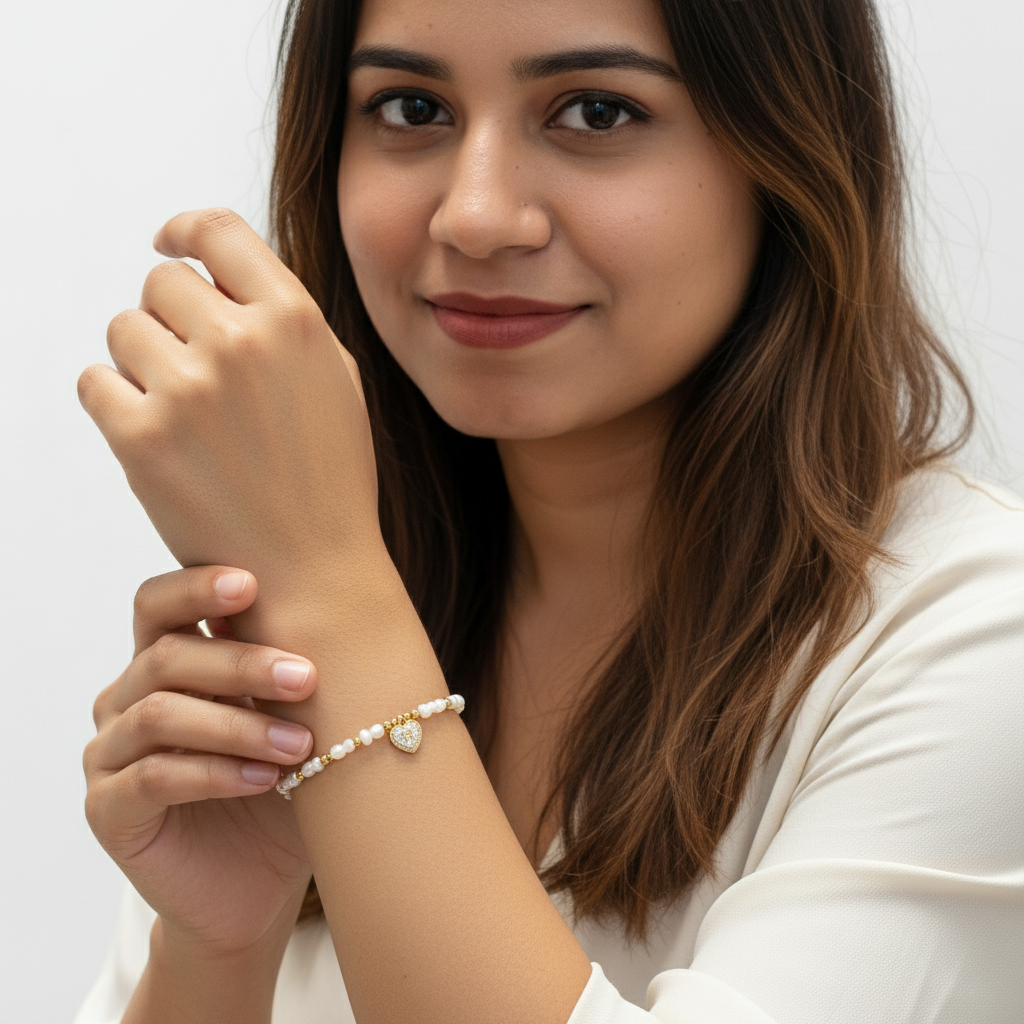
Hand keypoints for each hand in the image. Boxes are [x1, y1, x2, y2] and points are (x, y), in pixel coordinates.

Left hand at [77, 208, 383, 605]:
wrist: (314, 570)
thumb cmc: (329, 477)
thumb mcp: (336, 378)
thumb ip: (283, 317)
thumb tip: (218, 274)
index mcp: (294, 320)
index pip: (218, 231)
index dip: (185, 231)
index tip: (169, 245)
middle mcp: (240, 343)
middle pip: (160, 282)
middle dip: (170, 318)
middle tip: (192, 368)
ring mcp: (187, 389)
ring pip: (123, 329)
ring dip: (142, 361)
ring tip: (181, 412)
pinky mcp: (140, 438)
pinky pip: (94, 382)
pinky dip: (114, 402)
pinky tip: (154, 433)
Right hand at [83, 565, 317, 954]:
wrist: (259, 887)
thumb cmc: (283, 787)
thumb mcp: (293, 721)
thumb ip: (289, 673)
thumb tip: (328, 612)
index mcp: (165, 664)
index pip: (157, 605)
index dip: (196, 588)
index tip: (251, 585)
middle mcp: (126, 700)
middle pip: (165, 656)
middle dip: (242, 663)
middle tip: (306, 677)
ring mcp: (110, 755)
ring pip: (160, 714)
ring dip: (238, 724)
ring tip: (300, 744)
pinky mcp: (108, 811)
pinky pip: (155, 778)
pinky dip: (216, 773)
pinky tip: (265, 779)